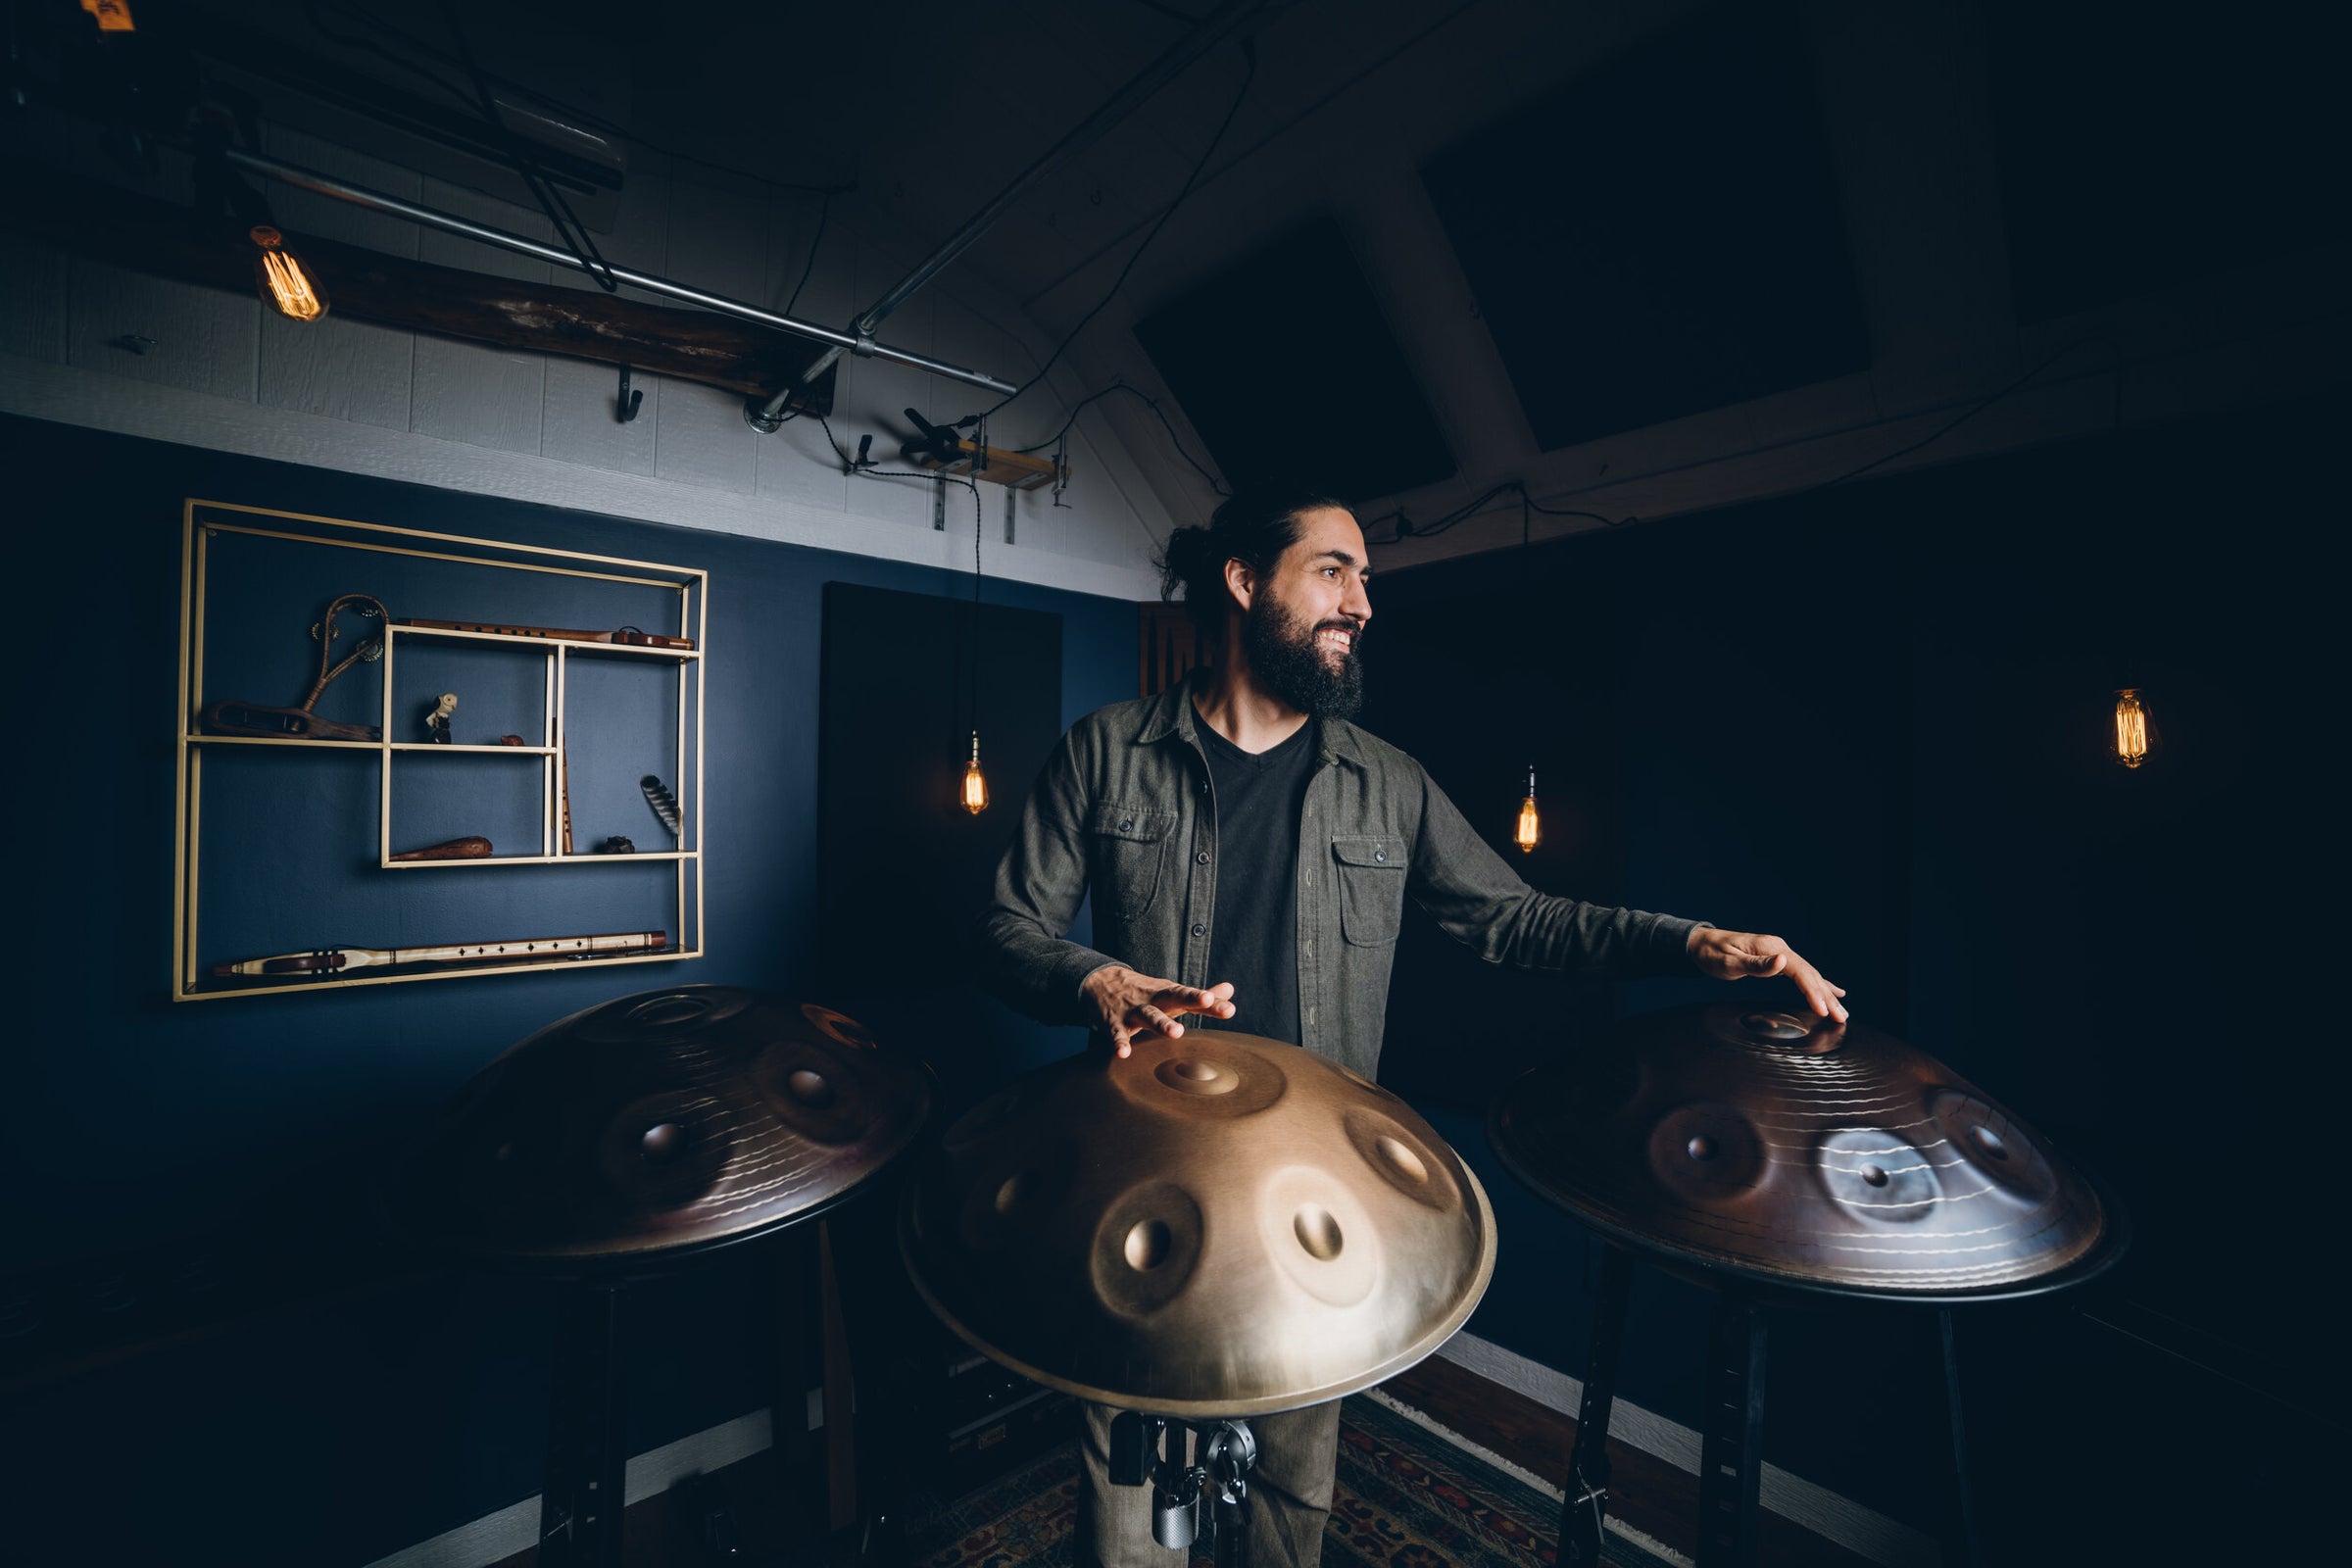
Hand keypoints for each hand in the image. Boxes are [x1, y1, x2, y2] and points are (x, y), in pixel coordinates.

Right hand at [1079, 966, 1236, 1058]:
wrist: (1100, 982)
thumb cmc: (1144, 992)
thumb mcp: (1170, 992)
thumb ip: (1199, 996)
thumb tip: (1230, 990)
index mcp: (1169, 994)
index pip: (1193, 997)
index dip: (1211, 1003)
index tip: (1229, 1009)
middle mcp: (1154, 1000)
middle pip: (1174, 998)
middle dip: (1190, 999)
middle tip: (1207, 1002)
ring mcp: (1134, 1010)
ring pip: (1149, 1015)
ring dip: (1162, 1023)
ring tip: (1177, 1033)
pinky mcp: (1114, 1022)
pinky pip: (1117, 1033)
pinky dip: (1119, 1042)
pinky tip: (1123, 1053)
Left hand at [1686, 927, 1848, 1021]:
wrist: (1700, 943)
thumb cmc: (1711, 954)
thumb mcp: (1729, 961)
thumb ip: (1756, 965)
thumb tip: (1783, 961)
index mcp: (1771, 948)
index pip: (1799, 972)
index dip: (1813, 992)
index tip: (1823, 1011)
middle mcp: (1780, 949)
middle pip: (1810, 974)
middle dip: (1826, 997)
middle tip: (1841, 1019)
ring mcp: (1780, 953)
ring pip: (1810, 975)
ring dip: (1827, 994)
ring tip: (1842, 1012)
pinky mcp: (1777, 959)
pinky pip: (1803, 974)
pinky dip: (1820, 984)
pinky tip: (1835, 992)